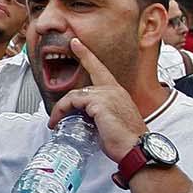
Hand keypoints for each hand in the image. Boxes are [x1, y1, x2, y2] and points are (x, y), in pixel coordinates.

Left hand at [45, 38, 147, 162]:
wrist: (136, 149)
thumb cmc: (125, 140)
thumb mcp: (110, 122)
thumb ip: (97, 113)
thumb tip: (84, 117)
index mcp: (117, 92)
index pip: (100, 69)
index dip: (88, 55)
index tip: (77, 43)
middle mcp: (113, 90)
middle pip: (84, 82)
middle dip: (71, 83)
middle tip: (61, 90)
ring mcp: (107, 95)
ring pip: (74, 95)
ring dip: (61, 109)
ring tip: (55, 121)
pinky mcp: (100, 103)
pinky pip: (73, 102)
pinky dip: (62, 111)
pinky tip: (59, 121)